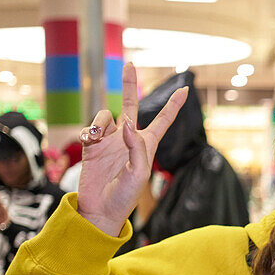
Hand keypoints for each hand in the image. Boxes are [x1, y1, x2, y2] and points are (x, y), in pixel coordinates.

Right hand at [76, 62, 186, 235]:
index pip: (163, 120)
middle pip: (131, 106)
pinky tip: (90, 143)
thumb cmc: (125, 196)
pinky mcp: (92, 146)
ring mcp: (109, 141)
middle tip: (130, 64)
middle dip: (130, 85)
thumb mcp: (139, 173)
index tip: (185, 89)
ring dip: (101, 122)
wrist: (100, 210)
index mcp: (147, 145)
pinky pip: (90, 128)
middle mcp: (128, 139)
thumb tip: (127, 123)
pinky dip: (89, 131)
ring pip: (106, 116)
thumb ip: (136, 147)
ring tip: (98, 138)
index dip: (173, 105)